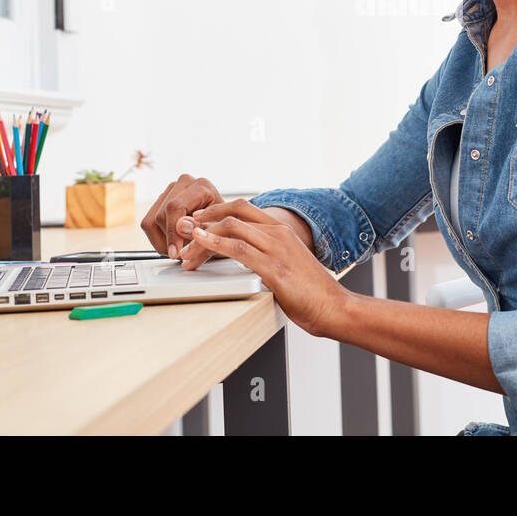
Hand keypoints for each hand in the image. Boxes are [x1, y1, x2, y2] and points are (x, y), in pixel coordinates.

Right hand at [140, 174, 224, 258]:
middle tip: (182, 254)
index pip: (175, 207)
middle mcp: (184, 183)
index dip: (172, 232)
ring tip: (179, 250)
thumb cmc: (225, 226)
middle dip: (169, 240)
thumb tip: (180, 227)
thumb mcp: (219, 230)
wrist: (226, 223)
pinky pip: (148, 223)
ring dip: (163, 242)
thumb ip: (201, 228)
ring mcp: (171, 190)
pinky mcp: (161, 201)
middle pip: (162, 215)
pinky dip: (157, 239)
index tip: (175, 253)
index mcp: (201, 186)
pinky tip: (172, 244)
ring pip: (151, 221)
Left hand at [176, 199, 348, 336]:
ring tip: (184, 242)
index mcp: (282, 231)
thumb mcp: (287, 264)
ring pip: (231, 228)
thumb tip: (244, 258)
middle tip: (183, 226)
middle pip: (233, 212)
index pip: (243, 208)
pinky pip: (238, 249)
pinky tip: (201, 243)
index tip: (197, 219)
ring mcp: (277, 248)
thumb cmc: (311, 292)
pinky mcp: (273, 267)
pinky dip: (215, 243)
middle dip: (204, 216)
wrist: (333, 307)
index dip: (216, 210)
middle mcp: (279, 234)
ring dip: (202, 234)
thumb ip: (267, 255)